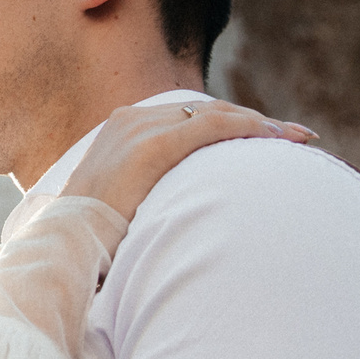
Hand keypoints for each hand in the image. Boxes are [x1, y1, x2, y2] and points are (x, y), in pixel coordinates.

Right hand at [62, 99, 314, 220]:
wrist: (62, 248)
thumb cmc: (88, 241)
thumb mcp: (116, 205)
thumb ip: (142, 191)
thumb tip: (168, 210)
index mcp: (120, 130)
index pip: (186, 117)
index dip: (228, 125)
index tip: (262, 139)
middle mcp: (129, 120)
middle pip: (205, 110)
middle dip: (251, 121)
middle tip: (293, 136)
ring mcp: (139, 129)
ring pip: (214, 114)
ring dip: (259, 124)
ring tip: (297, 138)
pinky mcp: (152, 146)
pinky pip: (212, 127)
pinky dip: (248, 128)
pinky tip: (276, 137)